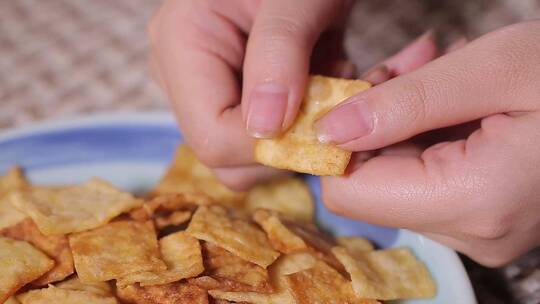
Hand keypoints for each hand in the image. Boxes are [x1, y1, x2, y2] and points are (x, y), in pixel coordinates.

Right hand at [148, 0, 351, 189]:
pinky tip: (316, 82)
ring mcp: (203, 88)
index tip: (322, 117)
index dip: (270, 144)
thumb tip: (265, 128)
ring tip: (324, 80)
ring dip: (298, 132)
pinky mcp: (230, 97)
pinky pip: (263, 139)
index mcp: (180, 44)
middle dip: (286, 141)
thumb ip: (280, 51)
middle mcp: (181, 74)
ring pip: (247, 155)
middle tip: (327, 95)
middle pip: (225, 156)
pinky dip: (299, 124)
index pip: (213, 137)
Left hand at [316, 21, 539, 265]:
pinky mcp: (485, 212)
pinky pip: (426, 173)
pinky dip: (426, 129)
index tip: (348, 94)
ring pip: (397, 175)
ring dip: (403, 118)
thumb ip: (403, 103)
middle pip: (372, 181)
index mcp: (473, 199)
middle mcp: (474, 230)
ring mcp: (481, 227)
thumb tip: (329, 129)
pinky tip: (453, 93)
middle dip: (375, 120)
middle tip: (405, 68)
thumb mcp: (493, 69)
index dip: (336, 142)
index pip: (350, 191)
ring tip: (439, 71)